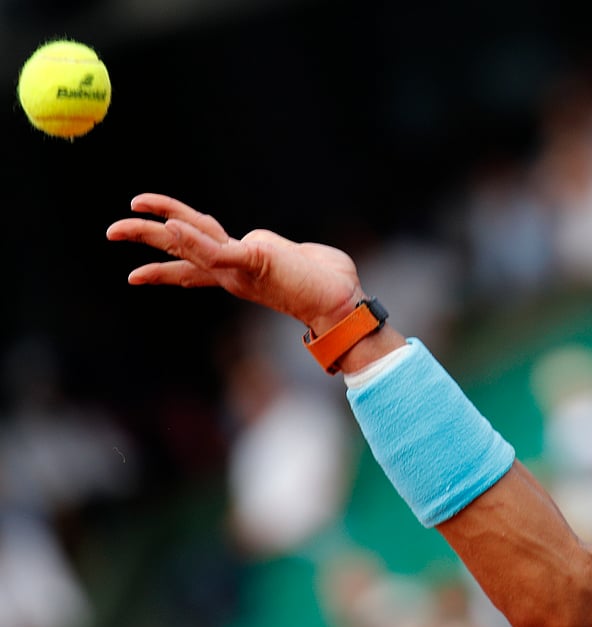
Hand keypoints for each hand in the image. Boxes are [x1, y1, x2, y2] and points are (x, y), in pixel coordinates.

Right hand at [108, 193, 362, 332]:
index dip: (167, 259)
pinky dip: (191, 238)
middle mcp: (233, 271)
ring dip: (153, 232)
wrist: (343, 303)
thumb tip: (262, 244)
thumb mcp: (293, 255)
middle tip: (110, 231)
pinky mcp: (252, 262)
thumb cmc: (328, 281)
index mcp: (241, 268)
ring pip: (188, 246)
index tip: (135, 270)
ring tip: (123, 221)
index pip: (195, 259)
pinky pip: (214, 249)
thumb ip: (271, 247)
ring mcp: (239, 267)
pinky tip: (170, 226)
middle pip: (181, 250)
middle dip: (145, 239)